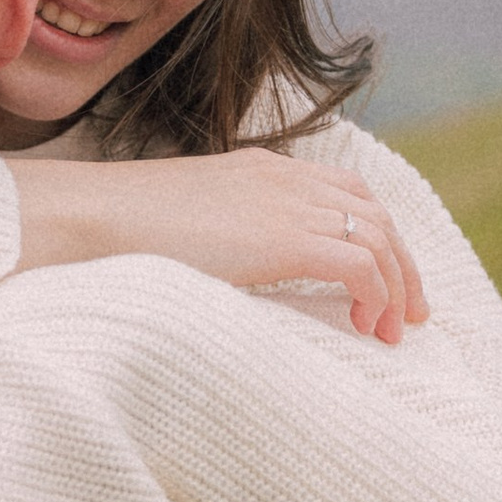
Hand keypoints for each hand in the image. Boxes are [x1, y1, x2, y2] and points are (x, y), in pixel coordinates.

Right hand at [12, 150, 428, 343]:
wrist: (93, 217)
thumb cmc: (120, 229)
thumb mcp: (186, 221)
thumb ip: (223, 233)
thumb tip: (232, 271)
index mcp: (264, 168)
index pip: (347, 190)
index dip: (375, 234)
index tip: (382, 278)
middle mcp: (286, 178)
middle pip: (376, 214)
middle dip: (402, 264)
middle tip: (407, 314)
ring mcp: (289, 204)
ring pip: (380, 239)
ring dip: (396, 287)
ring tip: (390, 332)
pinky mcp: (286, 239)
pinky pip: (360, 267)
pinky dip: (374, 297)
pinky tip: (363, 328)